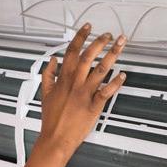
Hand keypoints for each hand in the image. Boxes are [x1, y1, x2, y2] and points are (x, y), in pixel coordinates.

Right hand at [36, 23, 126, 158]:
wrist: (55, 138)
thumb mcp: (44, 93)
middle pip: (88, 56)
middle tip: (108, 35)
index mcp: (63, 79)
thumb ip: (48, 75)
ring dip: (112, 55)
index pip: (71, 51)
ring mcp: (84, 94)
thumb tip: (52, 61)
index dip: (80, 37)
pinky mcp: (93, 106)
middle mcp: (74, 83)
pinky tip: (122, 74)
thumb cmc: (51, 119)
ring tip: (120, 45)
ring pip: (100, 70)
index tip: (87, 28)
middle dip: (99, 42)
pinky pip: (107, 91)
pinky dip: (116, 82)